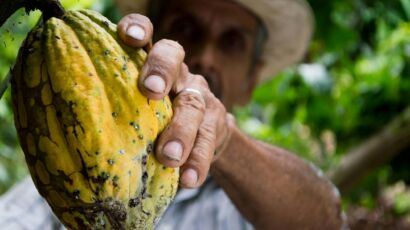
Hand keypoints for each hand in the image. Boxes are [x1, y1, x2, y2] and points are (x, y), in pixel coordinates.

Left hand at [117, 14, 234, 187]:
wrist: (203, 137)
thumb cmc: (156, 122)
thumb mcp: (138, 109)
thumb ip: (118, 109)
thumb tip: (68, 133)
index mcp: (152, 64)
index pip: (147, 35)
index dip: (139, 28)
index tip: (127, 37)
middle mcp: (178, 73)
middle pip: (173, 57)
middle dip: (161, 71)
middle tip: (149, 91)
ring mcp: (200, 96)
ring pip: (193, 104)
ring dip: (181, 131)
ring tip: (169, 157)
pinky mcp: (217, 122)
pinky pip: (209, 140)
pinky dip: (198, 161)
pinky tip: (189, 179)